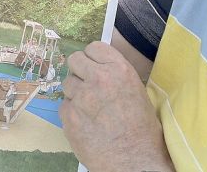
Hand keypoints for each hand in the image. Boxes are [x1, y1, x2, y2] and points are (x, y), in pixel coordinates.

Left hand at [60, 41, 174, 171]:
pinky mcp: (69, 117)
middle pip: (75, 60)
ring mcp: (81, 98)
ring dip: (76, 92)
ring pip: (67, 83)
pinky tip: (85, 122)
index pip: (94, 47)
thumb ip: (117, 75)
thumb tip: (100, 67)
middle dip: (80, 70)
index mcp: (119, 70)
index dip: (93, 57)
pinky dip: (72, 112)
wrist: (134, 161)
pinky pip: (64, 106)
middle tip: (87, 83)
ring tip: (90, 108)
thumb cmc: (142, 130)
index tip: (94, 65)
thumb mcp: (137, 92)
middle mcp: (98, 79)